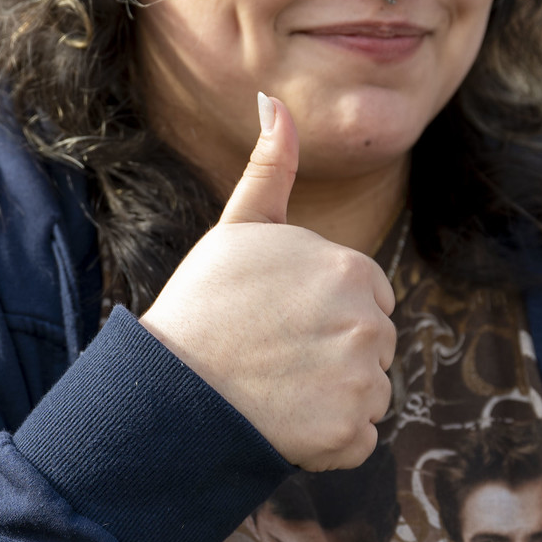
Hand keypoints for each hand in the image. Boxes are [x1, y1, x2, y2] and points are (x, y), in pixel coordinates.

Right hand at [140, 94, 394, 470]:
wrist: (168, 389)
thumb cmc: (202, 306)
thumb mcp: (238, 229)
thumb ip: (271, 169)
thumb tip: (274, 99)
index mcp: (353, 268)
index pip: (367, 296)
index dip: (322, 312)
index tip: (278, 321)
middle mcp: (369, 320)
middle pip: (372, 344)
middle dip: (332, 354)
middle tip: (272, 356)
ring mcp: (363, 379)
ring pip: (369, 392)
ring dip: (331, 398)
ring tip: (275, 389)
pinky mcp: (351, 431)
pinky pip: (359, 438)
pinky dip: (328, 441)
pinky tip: (284, 423)